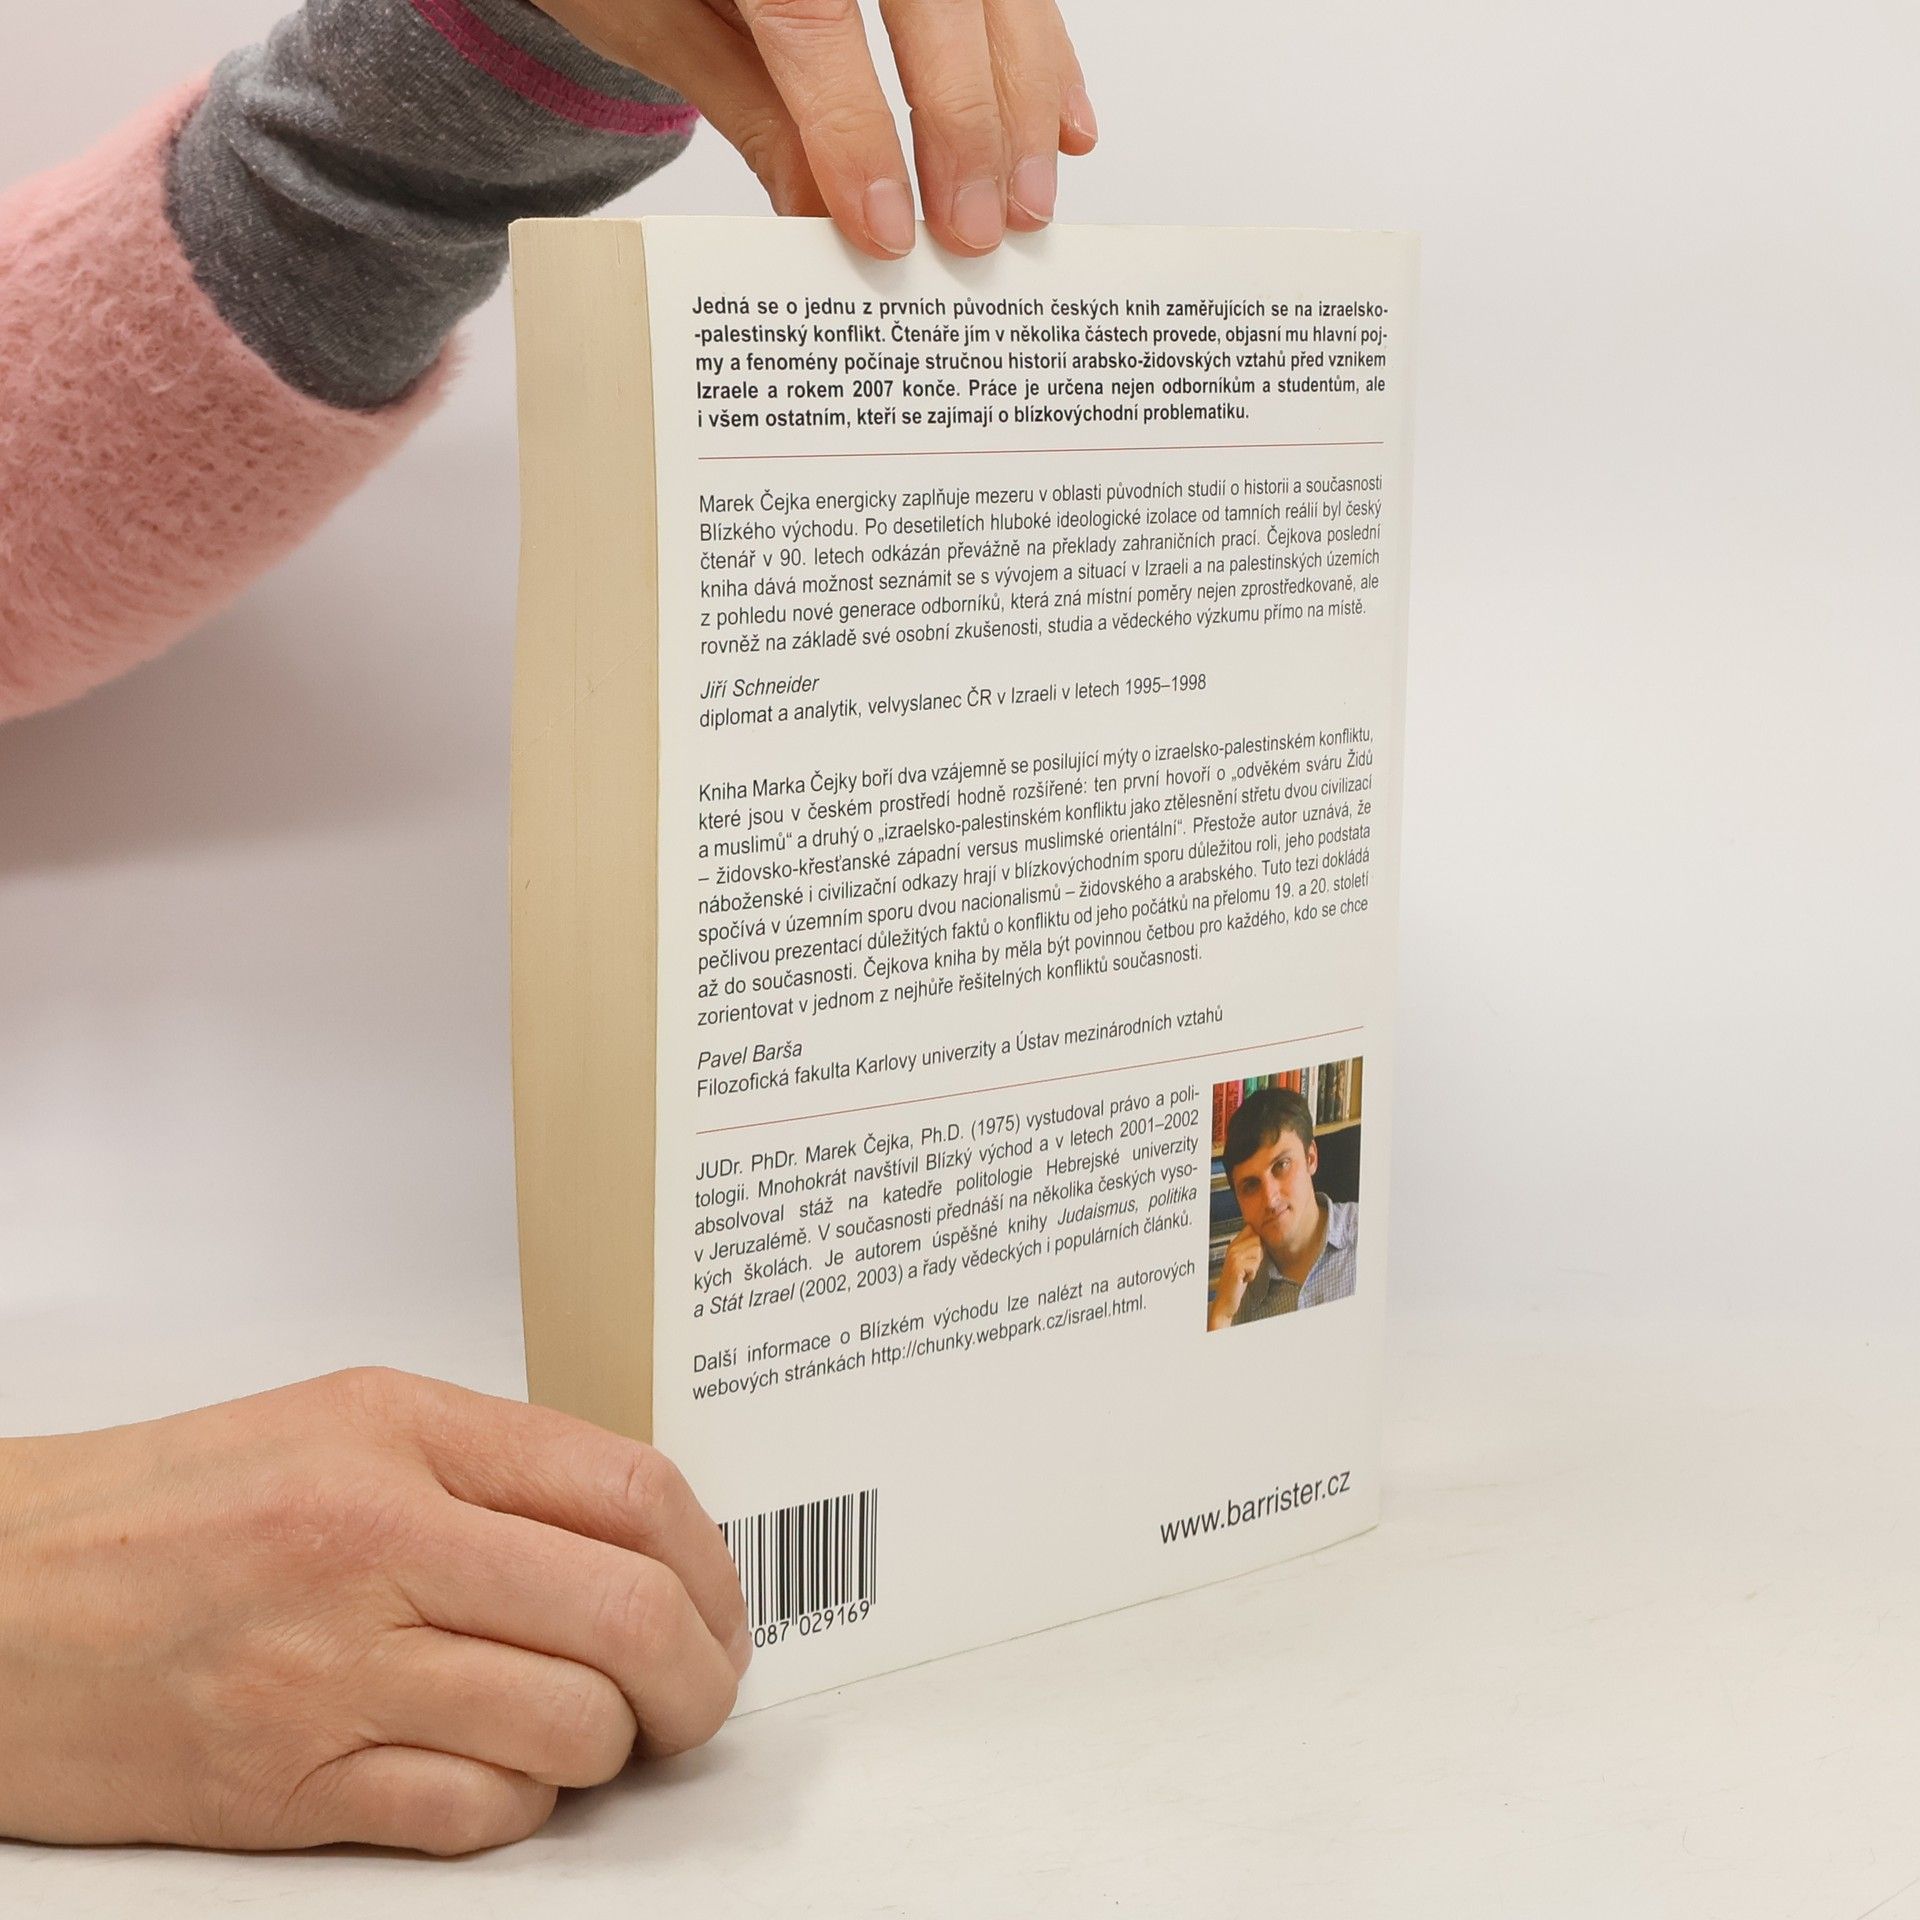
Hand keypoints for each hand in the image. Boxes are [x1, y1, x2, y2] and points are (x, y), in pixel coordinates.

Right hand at [0, 1368, 749, 1853]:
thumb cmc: (168, 1505)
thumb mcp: (348, 1422)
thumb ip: (495, 1464)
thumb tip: (639, 1534)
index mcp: (401, 1435)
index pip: (628, 1489)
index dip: (710, 1560)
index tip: (720, 1602)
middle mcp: (375, 1541)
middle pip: (623, 1614)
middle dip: (698, 1672)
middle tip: (698, 1693)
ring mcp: (331, 1673)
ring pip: (567, 1728)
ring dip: (614, 1746)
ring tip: (597, 1732)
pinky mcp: (286, 1789)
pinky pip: (474, 1817)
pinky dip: (522, 1807)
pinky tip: (503, 1775)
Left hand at [534, 0, 1097, 256]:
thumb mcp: (660, 23)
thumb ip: (751, 111)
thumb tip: (826, 221)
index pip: (815, 16)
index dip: (857, 131)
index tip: (884, 228)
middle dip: (964, 124)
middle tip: (973, 231)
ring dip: (1025, 98)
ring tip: (1027, 200)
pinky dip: (1044, 54)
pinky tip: (1064, 129)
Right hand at [1208, 1225, 1263, 1330]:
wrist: (1226, 1300)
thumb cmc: (1236, 1283)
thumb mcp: (1244, 1262)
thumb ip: (1252, 1249)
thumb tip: (1264, 1239)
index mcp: (1233, 1245)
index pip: (1251, 1228)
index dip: (1258, 1239)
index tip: (1254, 1253)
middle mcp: (1232, 1248)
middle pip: (1258, 1240)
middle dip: (1259, 1255)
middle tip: (1248, 1267)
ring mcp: (1233, 1257)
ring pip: (1258, 1252)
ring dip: (1256, 1266)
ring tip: (1246, 1273)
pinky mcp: (1236, 1267)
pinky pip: (1255, 1265)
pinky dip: (1252, 1274)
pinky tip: (1244, 1278)